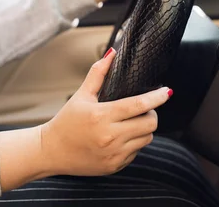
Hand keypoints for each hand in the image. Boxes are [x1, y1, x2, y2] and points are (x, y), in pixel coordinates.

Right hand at [39, 47, 169, 175]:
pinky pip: (136, 152)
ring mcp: (113, 154)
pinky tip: (122, 137)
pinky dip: (134, 143)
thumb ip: (98, 74)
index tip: (167, 91)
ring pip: (146, 139)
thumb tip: (112, 52)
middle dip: (151, 114)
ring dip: (144, 129)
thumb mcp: (81, 95)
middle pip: (149, 124)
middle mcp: (109, 136)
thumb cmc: (66, 121)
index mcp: (101, 116)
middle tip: (143, 108)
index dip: (156, 97)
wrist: (50, 152)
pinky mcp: (114, 166)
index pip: (138, 105)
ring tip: (131, 122)